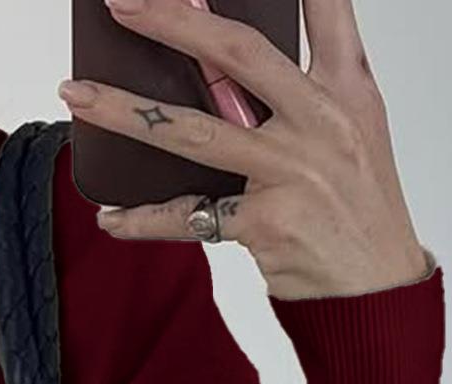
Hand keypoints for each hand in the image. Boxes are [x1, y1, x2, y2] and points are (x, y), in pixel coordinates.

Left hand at [58, 0, 430, 299]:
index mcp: (346, 88)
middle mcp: (320, 120)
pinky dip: (143, 218)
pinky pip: (187, 216)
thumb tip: (222, 67)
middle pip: (236, 54)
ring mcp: (290, 171)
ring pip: (192, 131)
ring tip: (77, 93)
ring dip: (126, 111)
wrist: (374, 287)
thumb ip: (300, 89)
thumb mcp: (353, 129)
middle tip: (122, 4)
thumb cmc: (356, 206)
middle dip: (174, 21)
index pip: (324, 9)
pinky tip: (110, 216)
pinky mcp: (264, 223)